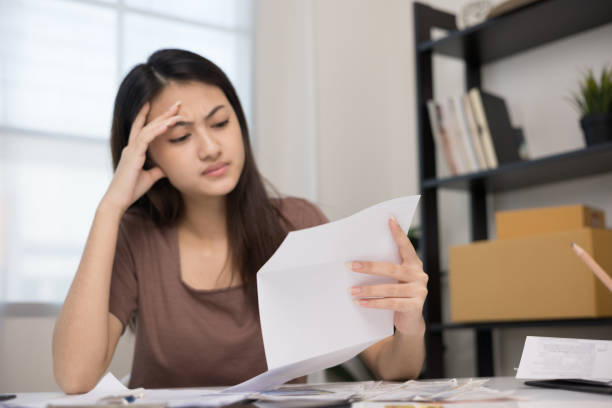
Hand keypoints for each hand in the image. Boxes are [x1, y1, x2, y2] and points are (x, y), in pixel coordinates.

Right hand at [101, 100, 183, 213]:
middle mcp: (131, 147)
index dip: (153, 117)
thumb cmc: (131, 190)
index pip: (145, 129)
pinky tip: (167, 125)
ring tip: (176, 112)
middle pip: (148, 125)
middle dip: (162, 113)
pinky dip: (156, 131)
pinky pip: (145, 139)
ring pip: (148, 129)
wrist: (118, 200)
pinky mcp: (132, 156)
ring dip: (163, 120)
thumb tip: (167, 167)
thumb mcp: (150, 178)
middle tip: (177, 103)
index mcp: (134, 151)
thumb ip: (158, 170)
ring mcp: (131, 150)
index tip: (165, 108)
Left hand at [347, 216, 427, 333]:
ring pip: (390, 288)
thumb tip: (359, 260)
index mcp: (414, 264)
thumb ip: (387, 269)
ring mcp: (419, 291)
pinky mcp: (415, 306)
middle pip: (392, 268)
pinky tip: (361, 302)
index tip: (389, 219)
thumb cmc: (398, 295)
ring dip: (368, 289)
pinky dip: (374, 303)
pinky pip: (391, 303)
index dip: (398, 233)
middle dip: (369, 267)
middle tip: (350, 265)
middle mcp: (419, 275)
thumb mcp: (395, 280)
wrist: (411, 321)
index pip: (406, 246)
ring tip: (351, 290)